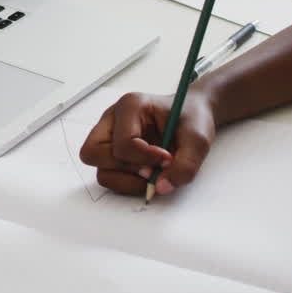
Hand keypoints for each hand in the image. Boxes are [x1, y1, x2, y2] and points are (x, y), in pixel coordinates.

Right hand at [78, 90, 216, 196]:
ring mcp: (109, 136)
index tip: (167, 159)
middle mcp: (112, 119)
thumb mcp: (198, 140)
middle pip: (93, 153)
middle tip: (151, 170)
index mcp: (130, 106)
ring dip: (126, 180)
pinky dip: (127, 182)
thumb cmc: (191, 119)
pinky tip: (147, 174)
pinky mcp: (112, 152)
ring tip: (152, 175)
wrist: (192, 117)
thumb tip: (161, 187)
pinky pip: (108, 176)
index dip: (145, 158)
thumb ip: (185, 165)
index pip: (122, 142)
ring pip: (100, 170)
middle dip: (125, 168)